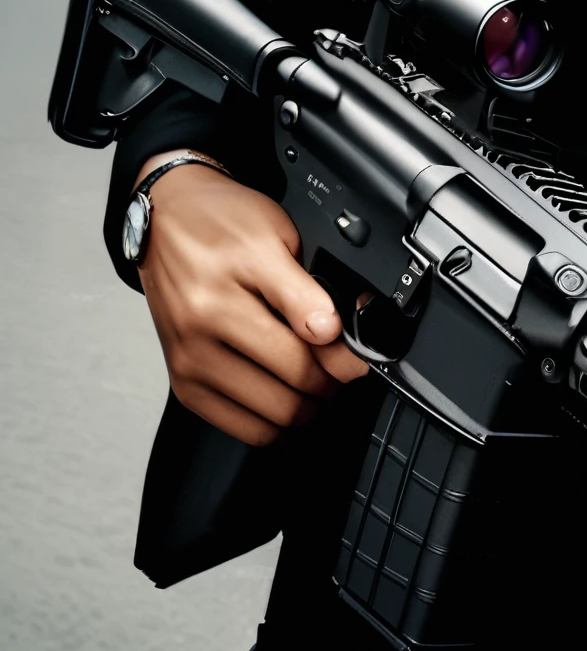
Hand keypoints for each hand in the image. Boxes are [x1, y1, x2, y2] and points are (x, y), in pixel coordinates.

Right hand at [135, 155, 369, 445]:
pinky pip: (242, 428)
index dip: (347, 348)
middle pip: (295, 377)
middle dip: (332, 380)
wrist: (163, 224)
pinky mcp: (182, 383)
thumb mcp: (278, 232)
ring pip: (273, 413)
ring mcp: (192, 355)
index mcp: (240, 269)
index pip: (311, 325)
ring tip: (312, 382)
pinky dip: (273, 422)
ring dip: (306, 405)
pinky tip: (281, 395)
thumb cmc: (221, 223)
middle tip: (339, 368)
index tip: (357, 354)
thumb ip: (311, 285)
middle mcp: (208, 316)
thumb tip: (338, 333)